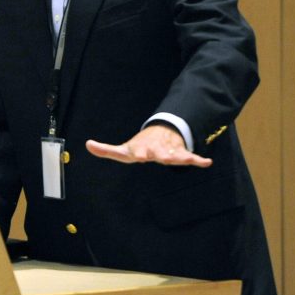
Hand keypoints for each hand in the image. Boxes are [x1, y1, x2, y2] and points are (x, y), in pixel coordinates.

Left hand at [85, 125, 211, 167]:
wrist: (160, 132)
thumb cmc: (139, 145)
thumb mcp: (123, 149)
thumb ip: (106, 149)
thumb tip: (87, 144)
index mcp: (140, 149)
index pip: (136, 151)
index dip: (136, 153)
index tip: (137, 155)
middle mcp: (155, 149)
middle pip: (156, 153)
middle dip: (157, 154)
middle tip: (159, 157)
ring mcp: (168, 151)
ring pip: (174, 155)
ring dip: (179, 157)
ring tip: (184, 159)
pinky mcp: (180, 153)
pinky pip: (191, 157)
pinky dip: (198, 160)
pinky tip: (207, 162)